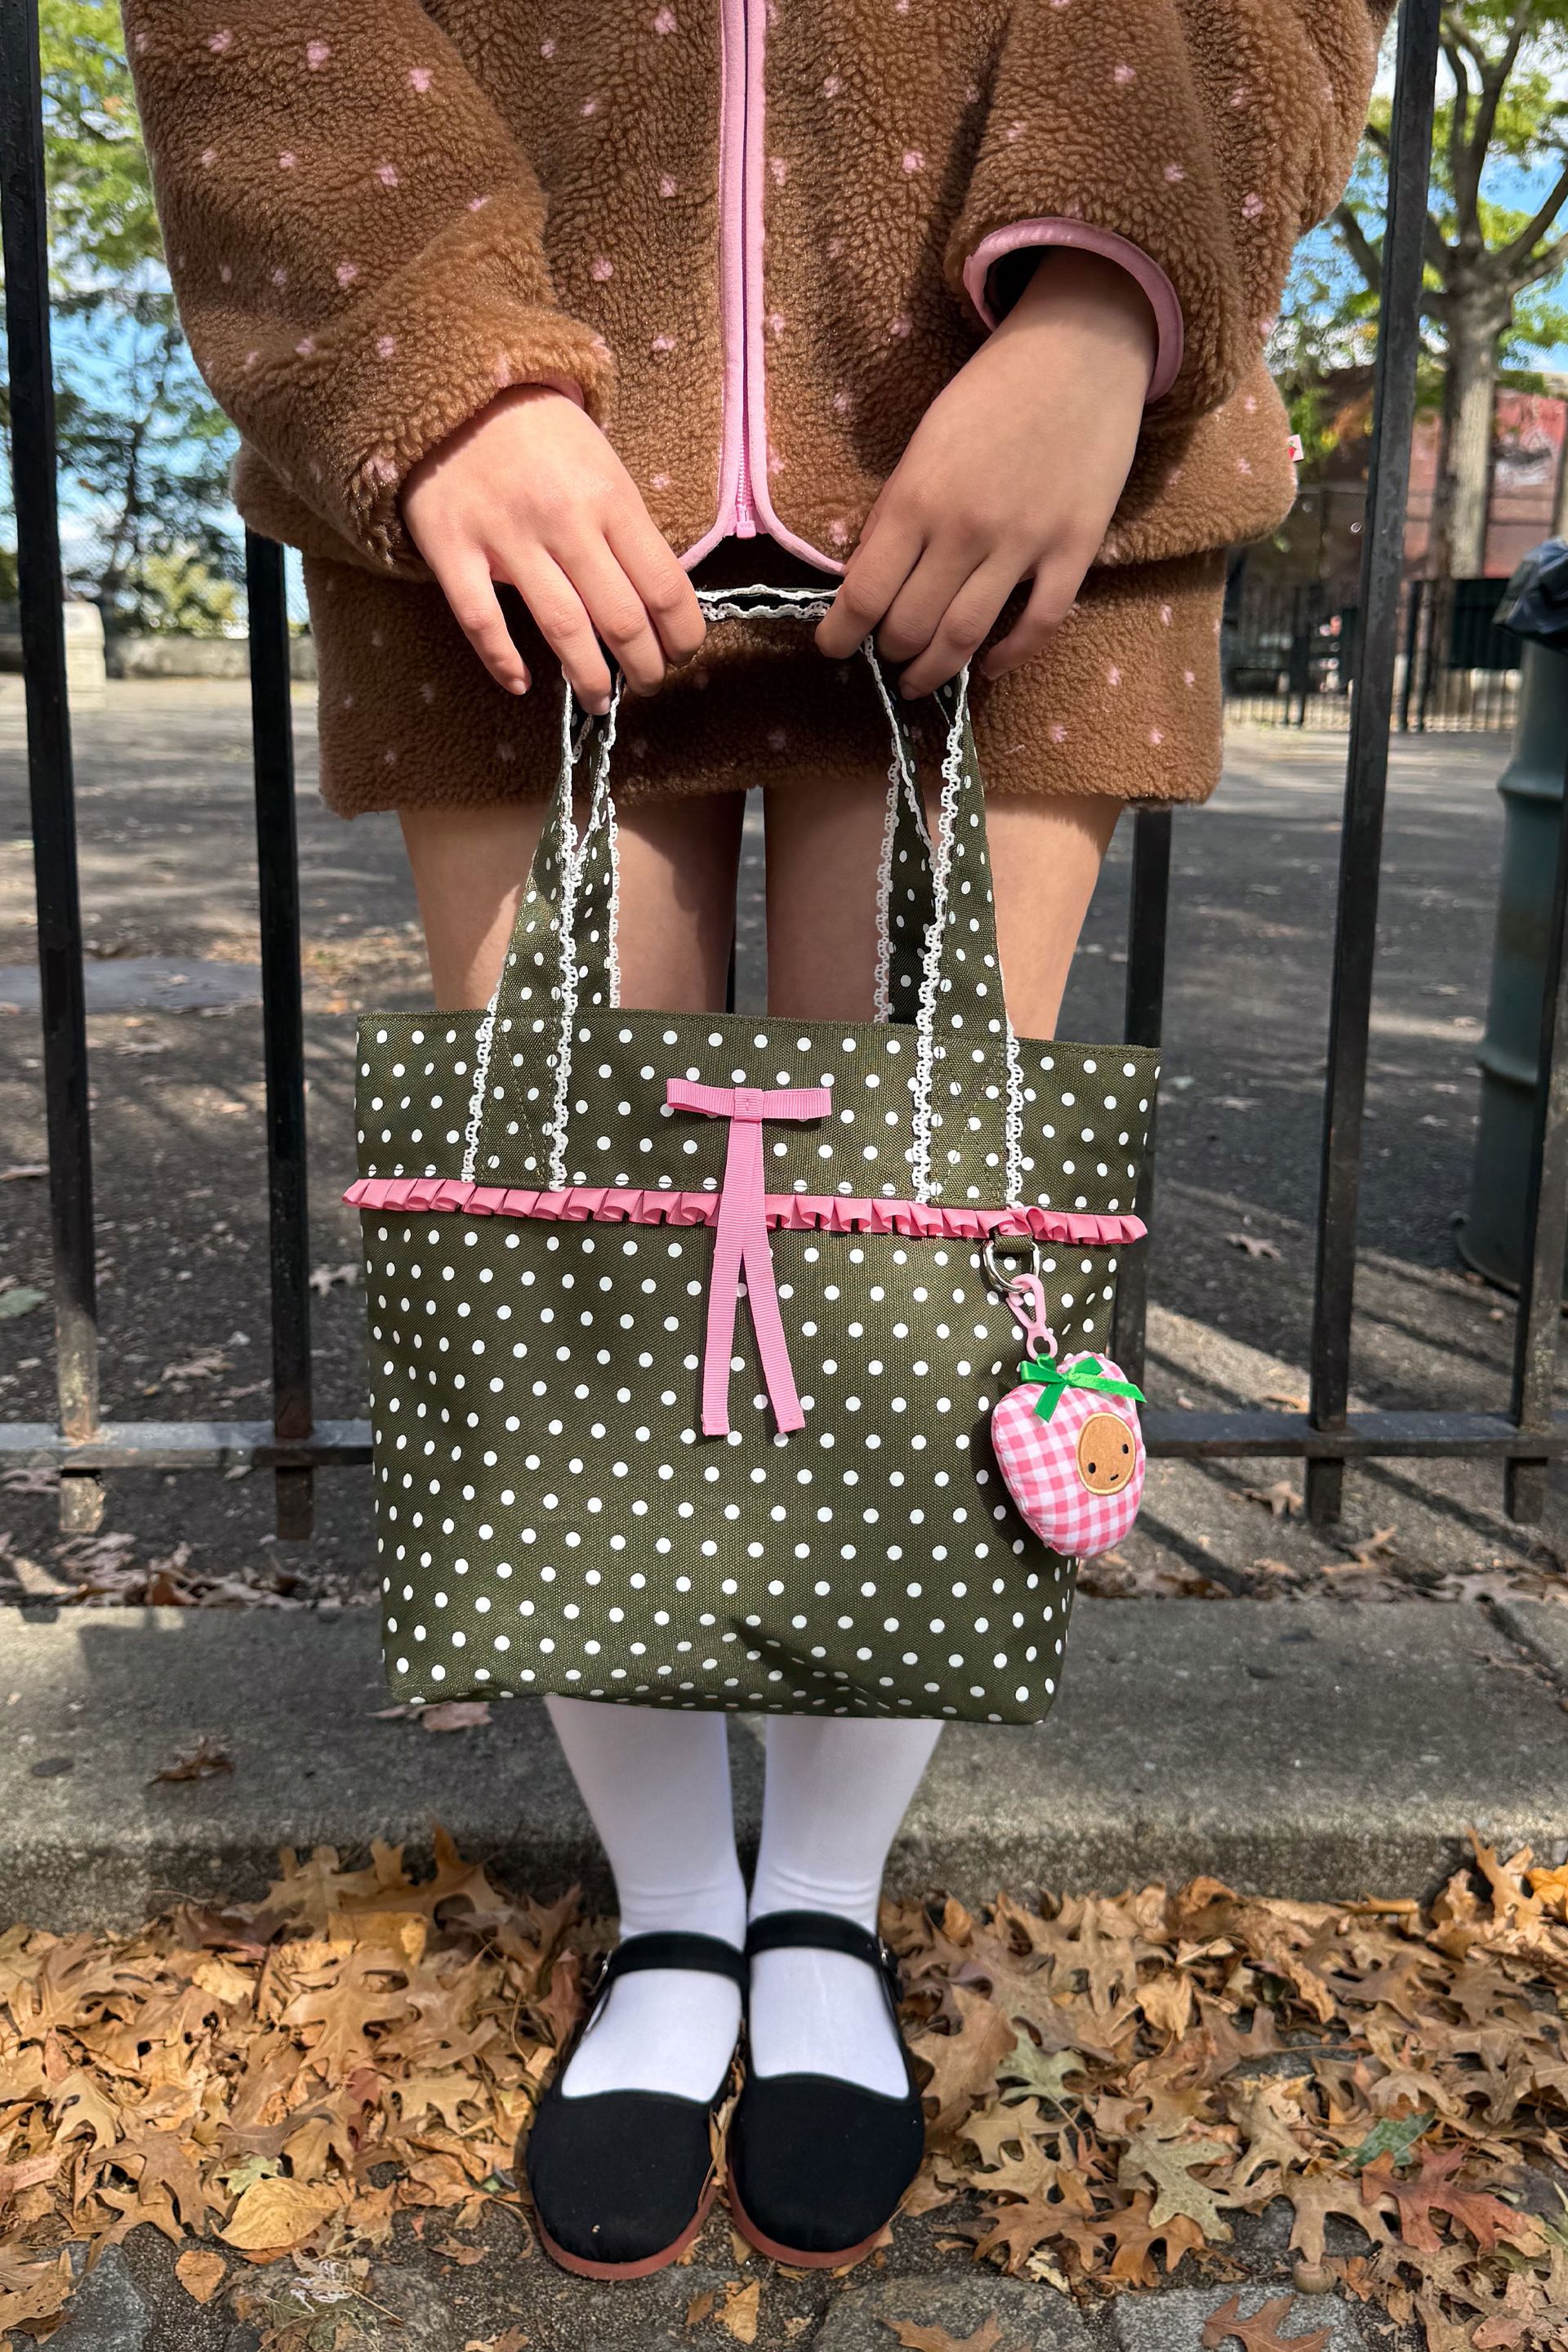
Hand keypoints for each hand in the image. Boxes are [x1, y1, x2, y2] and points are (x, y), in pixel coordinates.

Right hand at [402, 385, 704, 713]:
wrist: (454, 387)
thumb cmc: (540, 431)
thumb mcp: (601, 462)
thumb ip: (625, 525)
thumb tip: (656, 599)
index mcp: (610, 497)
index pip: (664, 586)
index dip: (682, 635)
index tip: (682, 655)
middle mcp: (564, 520)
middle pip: (620, 619)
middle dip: (643, 667)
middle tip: (646, 684)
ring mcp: (506, 537)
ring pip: (561, 628)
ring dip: (588, 678)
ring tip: (599, 701)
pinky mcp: (452, 548)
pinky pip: (481, 621)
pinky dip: (502, 661)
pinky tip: (520, 685)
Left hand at [816, 249, 1155, 695]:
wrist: (1080, 347)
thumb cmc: (991, 390)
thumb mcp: (922, 440)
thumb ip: (896, 511)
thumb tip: (868, 576)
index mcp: (916, 498)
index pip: (863, 594)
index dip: (840, 634)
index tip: (833, 648)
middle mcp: (964, 530)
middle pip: (911, 626)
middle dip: (891, 652)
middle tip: (888, 654)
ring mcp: (1024, 544)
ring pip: (965, 637)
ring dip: (935, 670)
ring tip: (920, 680)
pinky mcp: (1075, 548)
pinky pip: (1038, 625)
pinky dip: (1009, 657)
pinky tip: (989, 666)